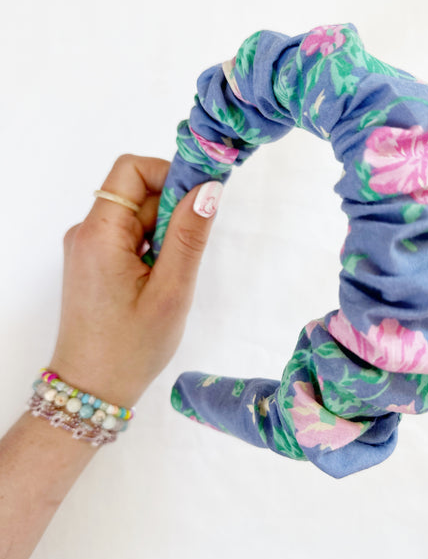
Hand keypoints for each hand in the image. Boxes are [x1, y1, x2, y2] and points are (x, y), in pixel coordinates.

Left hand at [48, 154, 220, 408]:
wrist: (92, 389)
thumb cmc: (131, 347)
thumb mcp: (171, 292)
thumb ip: (189, 236)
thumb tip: (209, 188)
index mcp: (99, 233)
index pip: (132, 170)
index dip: (170, 174)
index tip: (201, 201)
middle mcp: (87, 233)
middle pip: (136, 192)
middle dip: (172, 211)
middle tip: (189, 253)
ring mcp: (88, 248)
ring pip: (136, 216)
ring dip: (164, 234)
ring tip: (172, 276)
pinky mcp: (94, 263)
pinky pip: (129, 237)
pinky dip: (152, 248)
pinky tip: (160, 281)